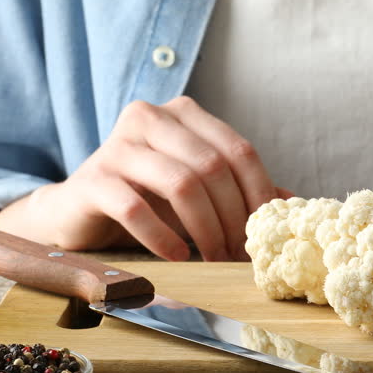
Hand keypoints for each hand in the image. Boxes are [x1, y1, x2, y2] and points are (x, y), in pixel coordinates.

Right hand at [0, 96, 283, 260]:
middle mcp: (151, 117)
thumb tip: (294, 205)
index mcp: (184, 114)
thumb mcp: (199, 192)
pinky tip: (178, 257)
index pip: (238, 149)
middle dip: (233, 217)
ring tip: (213, 258)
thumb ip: (241, 192)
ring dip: (205, 229)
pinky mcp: (92, 178)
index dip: (259, 193)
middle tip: (239, 254)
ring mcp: (118, 145)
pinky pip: (137, 207)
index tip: (266, 232)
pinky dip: (164, 238)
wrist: (78, 213)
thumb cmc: (148, 199)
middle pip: (213, 167)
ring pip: (182, 184)